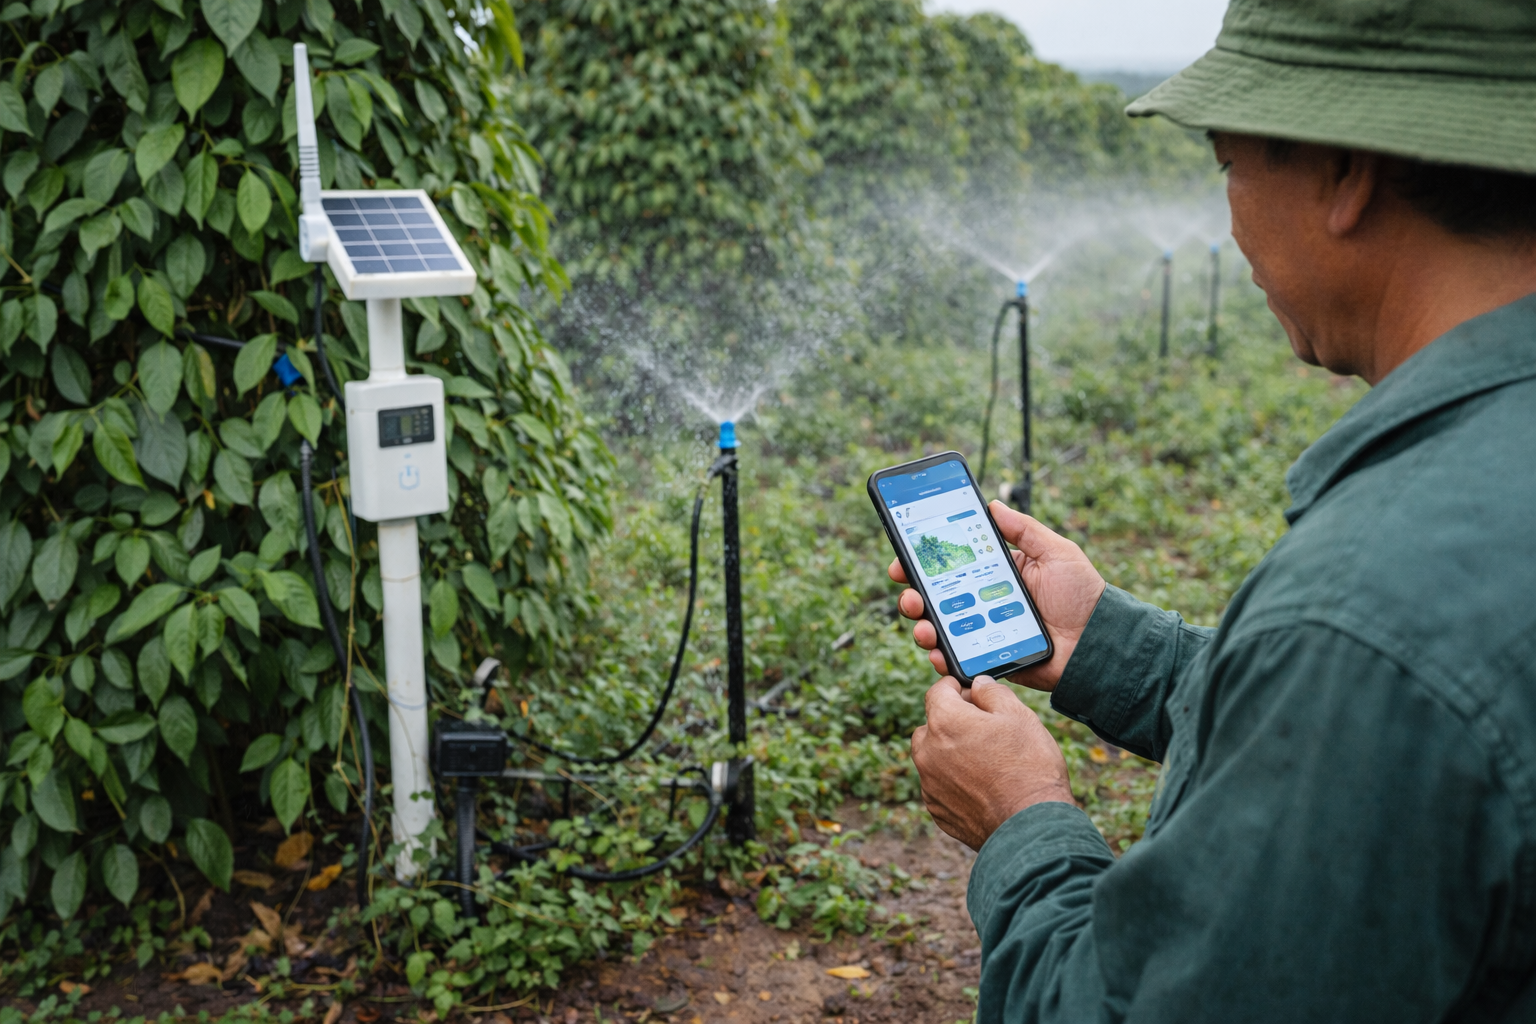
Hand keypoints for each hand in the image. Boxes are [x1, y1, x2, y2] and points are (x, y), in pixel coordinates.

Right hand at [889, 503, 1105, 690]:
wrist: (1099, 642)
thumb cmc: (1082, 595)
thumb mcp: (1056, 552)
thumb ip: (1024, 529)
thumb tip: (993, 504)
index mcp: (996, 574)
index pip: (952, 566)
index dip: (924, 561)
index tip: (904, 556)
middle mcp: (983, 603)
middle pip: (936, 598)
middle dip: (913, 594)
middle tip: (909, 592)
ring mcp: (983, 633)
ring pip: (940, 630)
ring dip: (922, 626)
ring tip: (923, 624)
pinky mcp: (989, 659)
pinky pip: (958, 660)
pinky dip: (942, 657)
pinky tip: (938, 652)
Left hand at [911, 676, 1075, 849]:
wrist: (1031, 826)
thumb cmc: (1029, 767)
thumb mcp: (1019, 716)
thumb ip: (992, 693)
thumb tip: (978, 685)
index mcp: (944, 722)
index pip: (938, 691)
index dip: (956, 687)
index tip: (970, 692)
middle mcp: (927, 751)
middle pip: (932, 725)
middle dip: (952, 721)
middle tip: (983, 729)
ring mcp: (929, 783)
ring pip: (933, 756)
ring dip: (950, 752)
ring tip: (985, 760)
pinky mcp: (936, 809)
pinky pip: (939, 784)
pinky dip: (954, 781)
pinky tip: (982, 786)